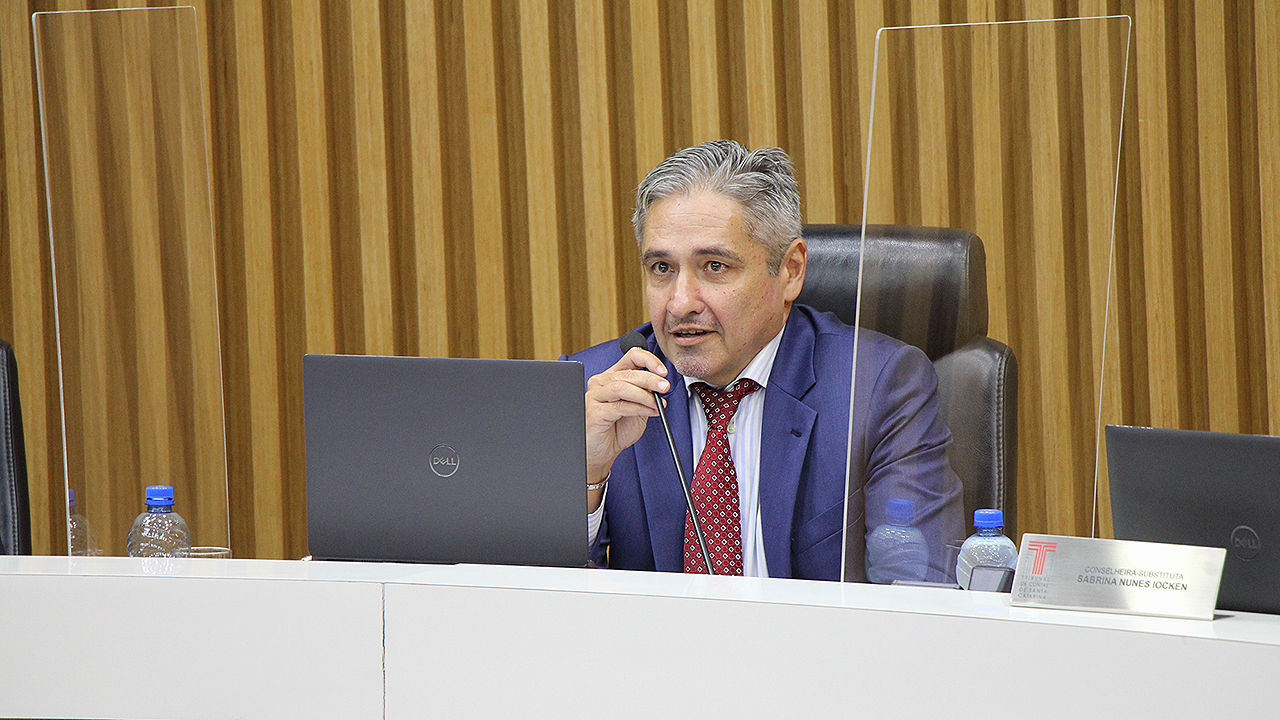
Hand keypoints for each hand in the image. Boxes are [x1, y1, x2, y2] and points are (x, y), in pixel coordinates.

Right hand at [584, 346, 669, 488]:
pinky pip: (619, 406)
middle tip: (664, 387)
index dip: (649, 360)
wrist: (604, 452)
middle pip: (628, 372)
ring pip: (622, 387)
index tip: (663, 371)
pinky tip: (649, 413)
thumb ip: (646, 393)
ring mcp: (595, 396)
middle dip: (650, 379)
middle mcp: (601, 382)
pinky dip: (638, 409)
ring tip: (657, 404)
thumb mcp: (638, 407)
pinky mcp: (594, 412)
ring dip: (644, 395)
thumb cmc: (617, 429)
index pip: (631, 356)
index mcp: (612, 376)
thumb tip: (660, 383)